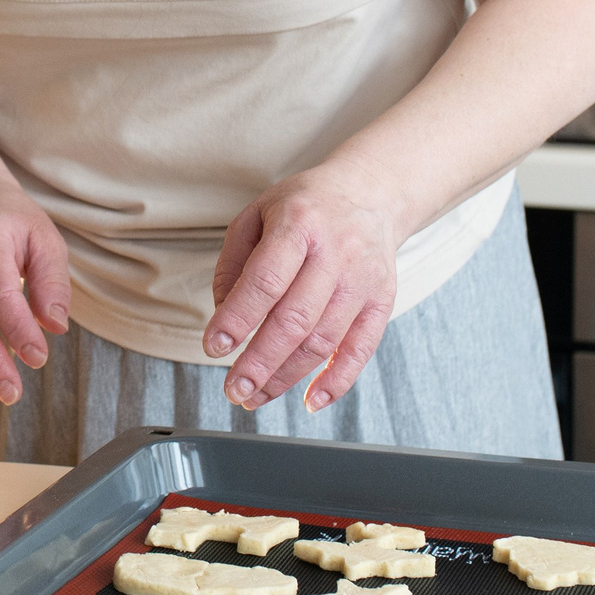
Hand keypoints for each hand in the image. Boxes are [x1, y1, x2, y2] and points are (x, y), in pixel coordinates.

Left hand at [206, 162, 400, 413]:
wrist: (370, 193)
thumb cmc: (305, 207)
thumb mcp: (258, 214)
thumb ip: (234, 263)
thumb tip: (223, 314)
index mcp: (299, 225)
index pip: (265, 280)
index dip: (237, 318)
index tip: (213, 347)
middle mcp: (336, 253)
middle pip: (295, 319)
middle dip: (260, 362)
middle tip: (233, 389)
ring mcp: (362, 280)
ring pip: (323, 340)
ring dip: (287, 377)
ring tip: (255, 396)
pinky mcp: (381, 302)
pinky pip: (360, 349)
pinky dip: (337, 381)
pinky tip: (310, 400)